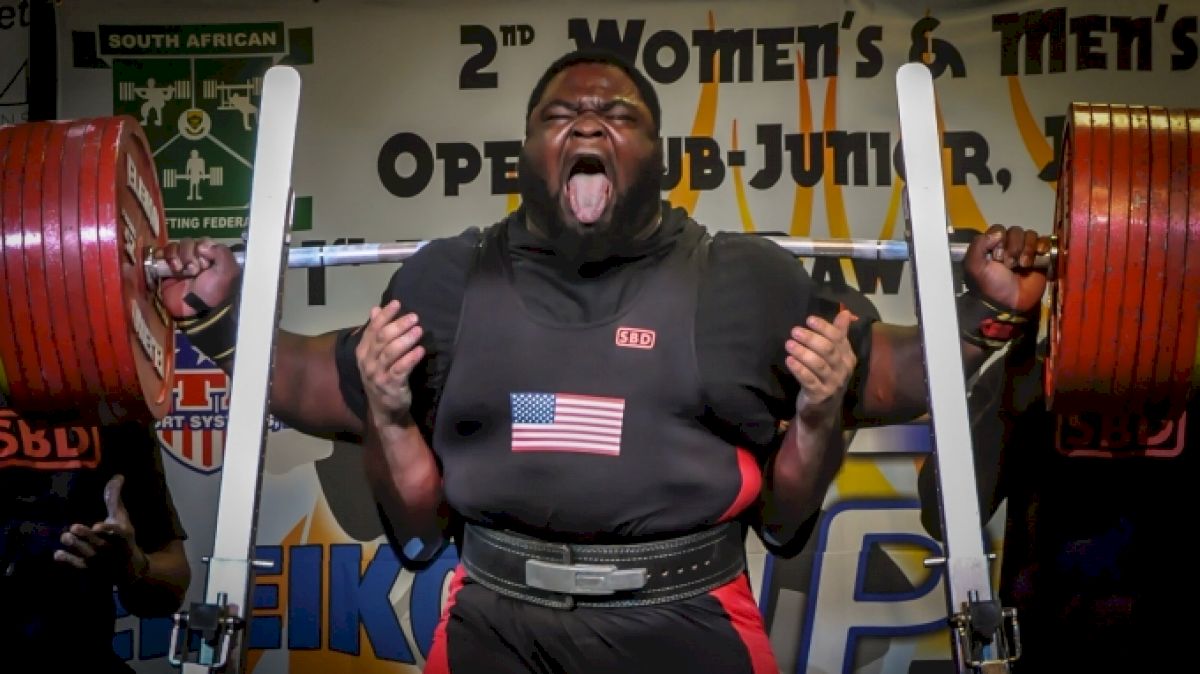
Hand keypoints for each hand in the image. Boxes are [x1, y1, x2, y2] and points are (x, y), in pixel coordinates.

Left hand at [54, 475, 148, 586]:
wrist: (127, 569)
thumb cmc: (122, 538)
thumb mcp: (122, 518)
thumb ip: (115, 499)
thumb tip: (118, 476)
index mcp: (123, 537)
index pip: (117, 534)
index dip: (108, 530)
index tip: (98, 526)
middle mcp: (112, 550)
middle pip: (99, 544)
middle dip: (87, 536)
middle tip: (73, 527)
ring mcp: (101, 561)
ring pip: (87, 554)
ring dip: (76, 546)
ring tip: (65, 537)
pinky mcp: (90, 570)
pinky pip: (78, 567)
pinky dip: (68, 561)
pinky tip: (58, 554)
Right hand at [157, 237, 240, 318]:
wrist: (194, 310)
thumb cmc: (213, 291)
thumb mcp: (228, 272)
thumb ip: (222, 252)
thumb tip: (203, 245)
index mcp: (212, 257)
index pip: (204, 241)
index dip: (204, 249)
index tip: (206, 264)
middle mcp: (196, 258)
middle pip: (189, 242)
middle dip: (191, 255)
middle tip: (194, 271)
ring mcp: (180, 262)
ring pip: (176, 246)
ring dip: (180, 257)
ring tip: (182, 271)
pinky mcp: (166, 268)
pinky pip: (163, 253)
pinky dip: (168, 257)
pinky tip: (174, 269)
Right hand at [355, 300, 425, 425]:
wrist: (385, 410)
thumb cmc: (382, 378)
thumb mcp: (375, 356)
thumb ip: (375, 333)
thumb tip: (375, 309)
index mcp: (363, 352)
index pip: (372, 329)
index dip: (385, 315)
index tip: (397, 303)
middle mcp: (367, 362)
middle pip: (382, 338)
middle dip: (398, 325)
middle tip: (414, 317)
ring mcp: (378, 374)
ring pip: (391, 352)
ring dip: (406, 339)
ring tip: (419, 330)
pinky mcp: (391, 386)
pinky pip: (401, 369)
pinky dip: (411, 358)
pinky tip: (421, 350)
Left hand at [786, 309, 856, 421]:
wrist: (822, 412)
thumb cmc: (826, 378)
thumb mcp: (835, 357)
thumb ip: (839, 335)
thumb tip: (846, 312)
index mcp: (847, 357)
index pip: (838, 338)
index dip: (824, 327)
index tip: (809, 319)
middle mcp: (843, 370)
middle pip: (828, 350)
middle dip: (811, 339)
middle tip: (794, 331)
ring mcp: (832, 384)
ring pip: (818, 365)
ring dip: (803, 353)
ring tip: (789, 344)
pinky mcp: (820, 396)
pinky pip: (809, 380)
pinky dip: (799, 369)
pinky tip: (789, 360)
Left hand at [962, 225, 1051, 312]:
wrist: (1010, 303)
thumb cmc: (991, 285)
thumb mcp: (975, 266)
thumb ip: (978, 245)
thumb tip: (998, 232)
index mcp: (991, 245)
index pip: (999, 229)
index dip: (999, 240)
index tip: (997, 257)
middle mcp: (1008, 245)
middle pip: (1015, 231)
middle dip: (1013, 247)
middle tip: (1010, 265)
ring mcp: (1025, 250)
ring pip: (1030, 235)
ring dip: (1027, 249)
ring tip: (1023, 265)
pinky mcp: (1040, 257)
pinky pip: (1044, 241)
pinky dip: (1042, 246)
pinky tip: (1039, 255)